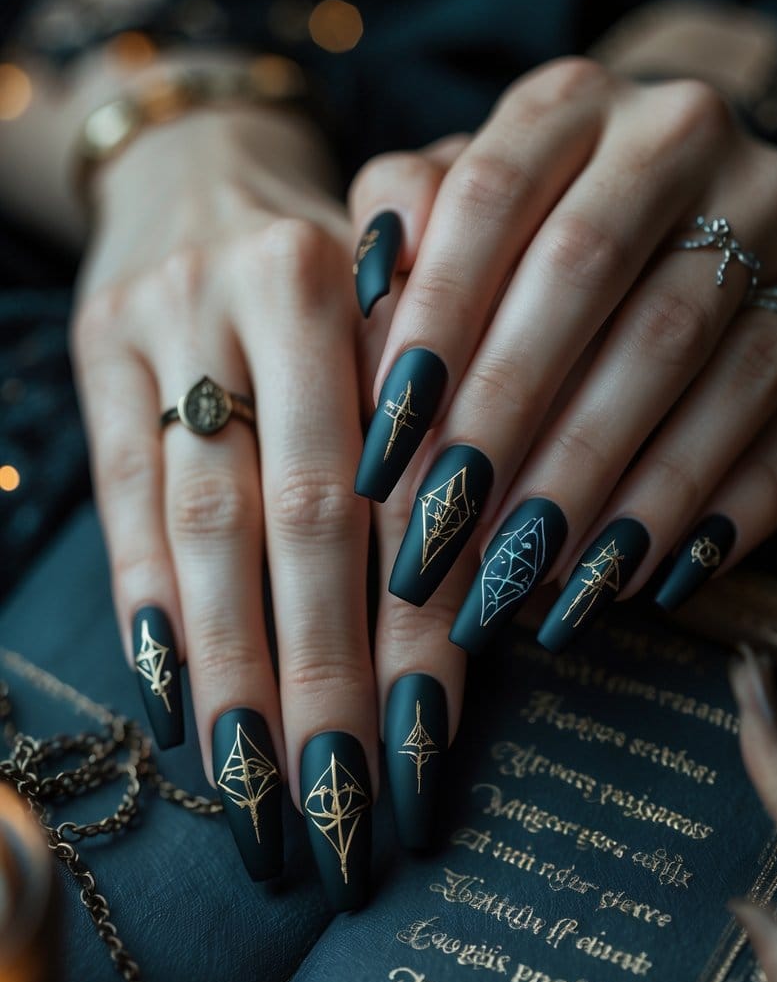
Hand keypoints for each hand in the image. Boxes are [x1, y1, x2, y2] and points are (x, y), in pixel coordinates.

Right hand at [72, 103, 377, 905]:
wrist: (206, 164)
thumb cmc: (341, 263)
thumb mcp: (411, 309)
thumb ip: (438, 427)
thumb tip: (474, 611)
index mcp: (380, 286)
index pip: (399, 489)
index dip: (413, 630)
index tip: (426, 755)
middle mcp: (265, 292)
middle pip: (299, 522)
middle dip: (322, 682)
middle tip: (341, 818)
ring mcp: (167, 321)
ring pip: (204, 525)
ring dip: (233, 672)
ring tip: (259, 792)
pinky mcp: (97, 351)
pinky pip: (123, 499)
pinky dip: (149, 607)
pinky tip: (175, 705)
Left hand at [348, 59, 776, 656]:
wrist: (691, 210)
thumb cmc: (532, 232)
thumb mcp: (461, 208)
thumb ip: (405, 226)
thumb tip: (367, 283)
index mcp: (570, 103)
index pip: (486, 197)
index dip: (429, 324)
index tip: (382, 452)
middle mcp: (682, 136)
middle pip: (587, 275)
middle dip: (509, 419)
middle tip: (448, 537)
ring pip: (688, 355)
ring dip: (604, 482)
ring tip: (530, 579)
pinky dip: (718, 506)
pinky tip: (645, 578)